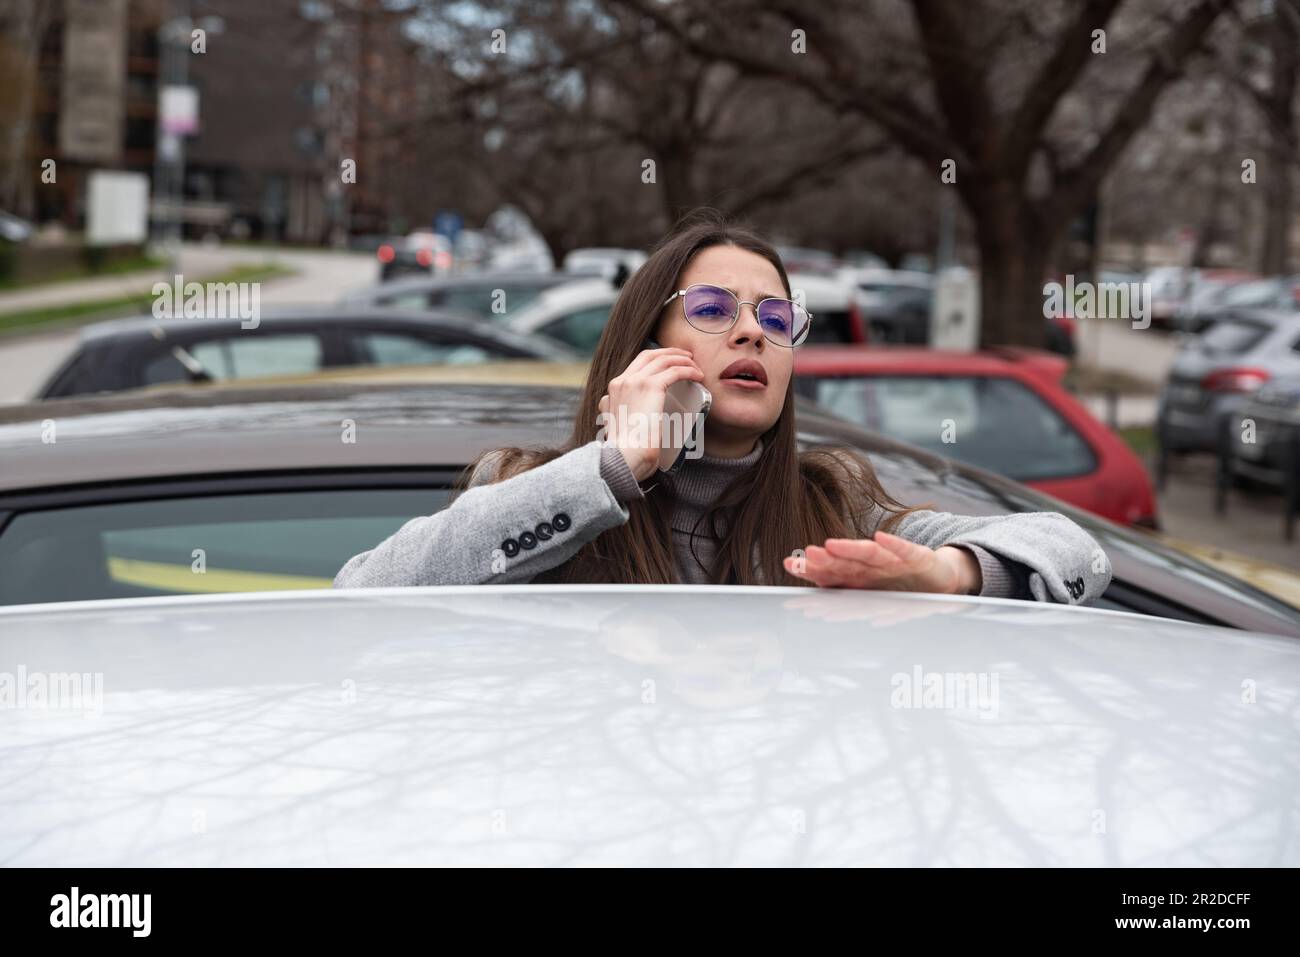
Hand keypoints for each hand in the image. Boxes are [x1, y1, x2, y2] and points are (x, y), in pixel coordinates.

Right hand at [597, 346, 703, 482]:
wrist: (624, 457)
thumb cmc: (626, 451)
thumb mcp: (617, 428)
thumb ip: (619, 417)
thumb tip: (627, 418)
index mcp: (615, 389)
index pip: (637, 364)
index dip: (656, 359)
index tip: (671, 363)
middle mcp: (623, 381)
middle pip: (649, 355)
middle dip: (670, 353)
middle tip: (687, 358)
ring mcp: (635, 382)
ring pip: (663, 359)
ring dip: (682, 359)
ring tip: (695, 366)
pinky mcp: (650, 387)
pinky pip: (674, 370)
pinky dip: (688, 370)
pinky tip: (698, 375)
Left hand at [783, 532, 981, 595]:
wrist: (938, 580)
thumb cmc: (898, 585)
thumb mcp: (871, 594)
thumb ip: (844, 596)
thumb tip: (811, 607)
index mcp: (858, 576)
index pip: (830, 572)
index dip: (810, 569)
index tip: (789, 565)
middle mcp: (871, 566)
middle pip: (845, 561)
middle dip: (824, 558)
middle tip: (805, 554)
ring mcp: (893, 560)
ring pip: (869, 553)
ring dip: (851, 549)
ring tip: (832, 545)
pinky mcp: (917, 557)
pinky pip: (904, 550)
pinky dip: (894, 544)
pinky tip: (881, 537)